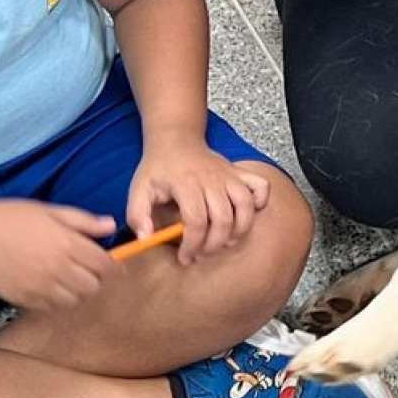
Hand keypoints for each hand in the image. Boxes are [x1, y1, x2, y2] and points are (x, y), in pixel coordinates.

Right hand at [0, 199, 120, 310]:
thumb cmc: (9, 218)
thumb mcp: (48, 210)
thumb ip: (82, 221)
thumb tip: (110, 226)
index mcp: (67, 243)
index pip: (105, 265)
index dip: (112, 266)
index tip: (109, 263)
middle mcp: (57, 268)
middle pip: (93, 286)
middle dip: (94, 279)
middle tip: (86, 269)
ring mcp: (41, 287)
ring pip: (74, 300)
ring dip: (76, 291)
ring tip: (65, 277)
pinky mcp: (25, 299)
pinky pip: (51, 307)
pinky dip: (55, 299)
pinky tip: (47, 284)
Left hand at [127, 139, 273, 264]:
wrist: (176, 141)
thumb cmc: (158, 169)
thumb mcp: (138, 190)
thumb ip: (137, 216)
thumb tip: (146, 239)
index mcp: (185, 183)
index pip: (196, 220)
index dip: (192, 244)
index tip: (185, 257)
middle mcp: (211, 179)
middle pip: (223, 218)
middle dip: (214, 244)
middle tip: (202, 254)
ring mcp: (229, 175)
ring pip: (245, 207)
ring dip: (239, 230)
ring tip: (225, 242)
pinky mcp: (240, 174)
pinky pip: (260, 188)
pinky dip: (260, 204)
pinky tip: (245, 216)